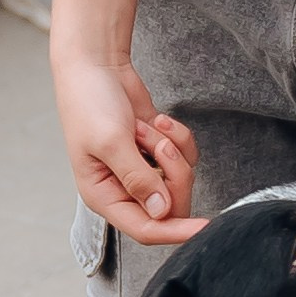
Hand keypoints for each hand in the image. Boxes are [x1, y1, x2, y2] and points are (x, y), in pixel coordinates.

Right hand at [53, 45, 205, 244]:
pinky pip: (185, 157)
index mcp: (103, 196)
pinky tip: (157, 120)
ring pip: (180, 180)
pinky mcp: (157, 151)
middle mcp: (123, 189)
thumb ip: (138, 179)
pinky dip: (178, 137)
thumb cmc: (89, 102)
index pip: (146, 229)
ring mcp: (142, 170)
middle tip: (161, 143)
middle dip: (174, 173)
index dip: (175, 232)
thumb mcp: (112, 141)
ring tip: (147, 126)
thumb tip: (162, 212)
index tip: (206, 227)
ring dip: (172, 149)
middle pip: (170, 206)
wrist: (95, 64)